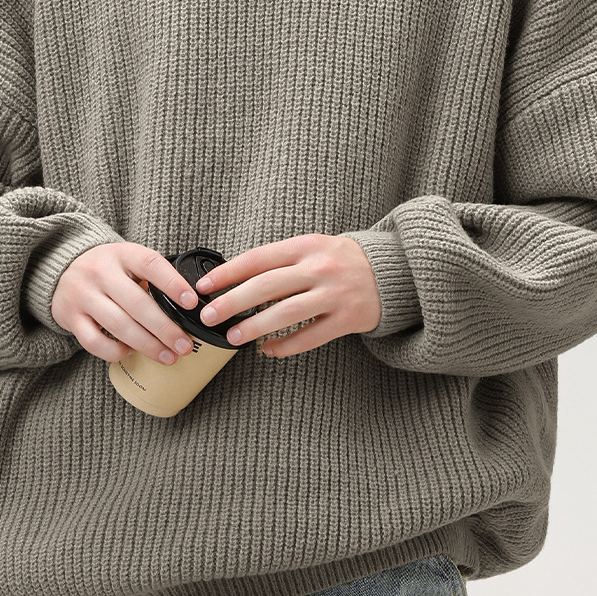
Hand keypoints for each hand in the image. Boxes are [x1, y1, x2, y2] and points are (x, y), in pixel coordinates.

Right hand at [51, 242, 202, 366]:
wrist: (62, 269)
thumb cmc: (107, 269)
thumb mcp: (128, 260)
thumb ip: (152, 276)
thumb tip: (188, 306)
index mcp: (122, 254)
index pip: (150, 264)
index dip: (173, 284)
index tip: (191, 303)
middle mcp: (100, 272)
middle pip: (137, 304)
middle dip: (165, 329)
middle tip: (184, 345)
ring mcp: (83, 295)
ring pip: (119, 326)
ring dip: (147, 345)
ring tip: (168, 356)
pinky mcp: (70, 316)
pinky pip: (95, 342)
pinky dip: (116, 351)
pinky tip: (131, 351)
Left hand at [194, 233, 381, 358]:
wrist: (393, 272)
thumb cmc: (342, 260)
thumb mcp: (313, 247)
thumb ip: (281, 260)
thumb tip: (235, 279)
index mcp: (306, 246)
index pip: (258, 258)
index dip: (227, 273)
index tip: (203, 287)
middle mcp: (319, 268)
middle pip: (266, 286)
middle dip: (232, 302)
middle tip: (209, 317)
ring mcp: (334, 294)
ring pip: (285, 314)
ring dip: (254, 327)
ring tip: (232, 337)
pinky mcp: (346, 319)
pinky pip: (309, 337)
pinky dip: (285, 346)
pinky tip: (267, 350)